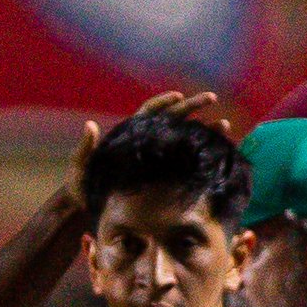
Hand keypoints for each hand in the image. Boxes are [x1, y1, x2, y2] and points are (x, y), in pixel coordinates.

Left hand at [64, 91, 228, 208]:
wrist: (92, 209)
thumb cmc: (83, 186)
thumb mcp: (81, 167)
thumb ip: (86, 148)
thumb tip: (91, 126)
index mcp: (130, 134)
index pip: (150, 112)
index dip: (164, 103)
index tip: (179, 97)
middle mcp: (147, 142)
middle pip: (174, 118)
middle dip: (194, 107)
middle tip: (213, 100)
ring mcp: (157, 158)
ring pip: (185, 138)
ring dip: (205, 130)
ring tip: (225, 127)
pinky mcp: (164, 176)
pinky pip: (186, 161)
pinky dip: (202, 155)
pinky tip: (220, 153)